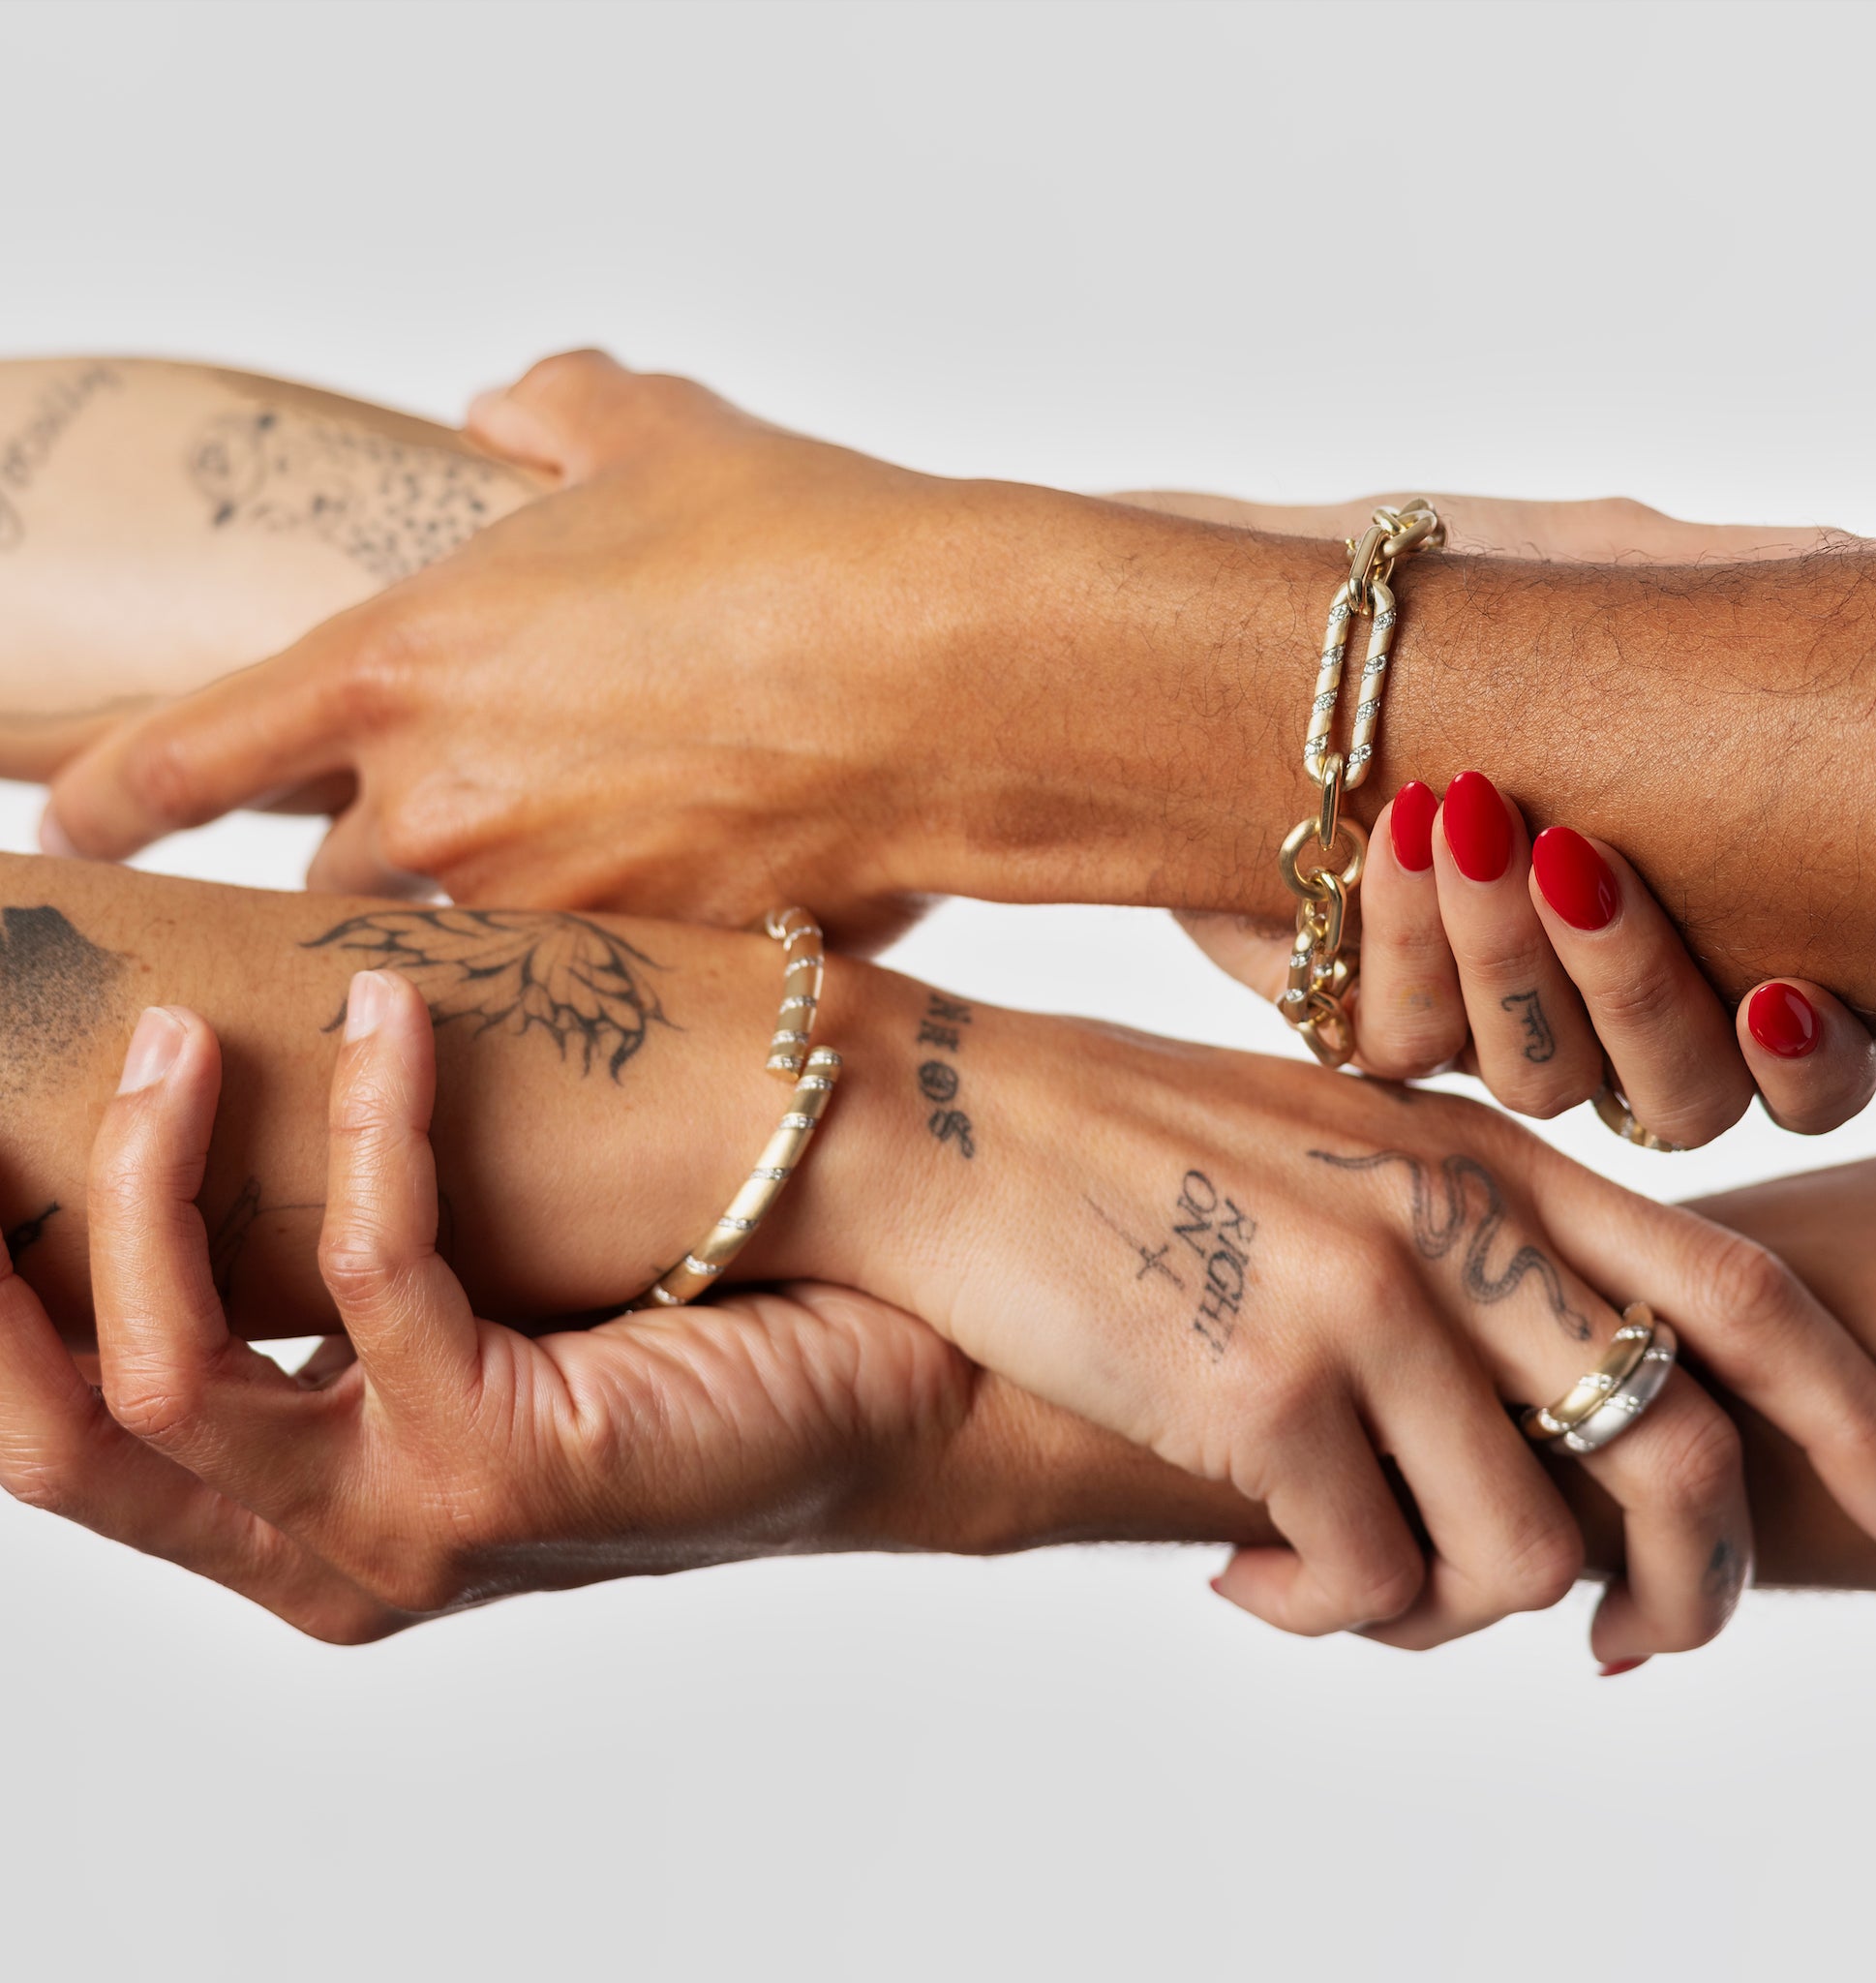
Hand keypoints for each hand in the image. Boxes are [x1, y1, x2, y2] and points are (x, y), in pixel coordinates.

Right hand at [0, 973, 983, 1637]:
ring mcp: (406, 1531)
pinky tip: (394, 1012)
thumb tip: (238, 1068)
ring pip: (165, 1371)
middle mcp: (329, 1551)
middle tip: (36, 1066)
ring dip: (149, 1174)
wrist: (909, 1376)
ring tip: (181, 1032)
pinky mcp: (504, 1471)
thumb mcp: (484, 1291)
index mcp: (304, 1513)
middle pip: (55, 1436)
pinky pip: (369, 1272)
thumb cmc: (701, 1315)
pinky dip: (367, 1128)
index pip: (64, 1431)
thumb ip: (350, 1255)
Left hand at [39, 352, 1122, 948]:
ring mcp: (550, 910)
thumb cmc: (806, 546)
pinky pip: (593, 974)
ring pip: (469, 936)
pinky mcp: (653, 972)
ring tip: (594, 854)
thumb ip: (556, 411)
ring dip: (499, 906)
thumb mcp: (659, 433)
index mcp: (403, 663)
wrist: (955, 678)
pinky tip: (689, 887)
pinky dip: (612, 938)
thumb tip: (516, 410)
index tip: (73, 825)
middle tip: (451, 815)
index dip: (110, 798)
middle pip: (337, 874)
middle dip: (368, 855)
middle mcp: (446, 811)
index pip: (187, 759)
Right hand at [890, 1004, 1875, 1660]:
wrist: (935, 1120)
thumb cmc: (1124, 1145)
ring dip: (1452, 1614)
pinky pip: (1366, 1584)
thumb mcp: (1327, 1156)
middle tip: (1630, 1647)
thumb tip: (1546, 1442)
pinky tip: (1243, 1574)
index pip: (1739, 1288)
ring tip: (1342, 1580)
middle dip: (1692, 1592)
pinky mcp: (1259, 1387)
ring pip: (1523, 1558)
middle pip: (1676, 1455)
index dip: (1858, 1419)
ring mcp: (1360, 1298)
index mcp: (1485, 1151)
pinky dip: (1321, 1613)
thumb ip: (1456, 1255)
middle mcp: (1449, 1216)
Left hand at [1158, 500, 1875, 1146]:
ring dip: (1509, 957)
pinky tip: (1400, 828)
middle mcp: (1601, 1008)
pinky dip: (1404, 943)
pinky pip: (1399, 1046)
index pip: (1797, 1073)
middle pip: (1675, 1101)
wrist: (1281, 619)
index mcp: (1703, 933)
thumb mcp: (1617, 568)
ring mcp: (1484, 1025)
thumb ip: (1762, 593)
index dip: (1811, 1068)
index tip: (1784, 989)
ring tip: (1475, 813)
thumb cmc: (1467, 598)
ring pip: (1534, 1081)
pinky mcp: (1363, 1018)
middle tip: (1577, 860)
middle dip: (1635, 988)